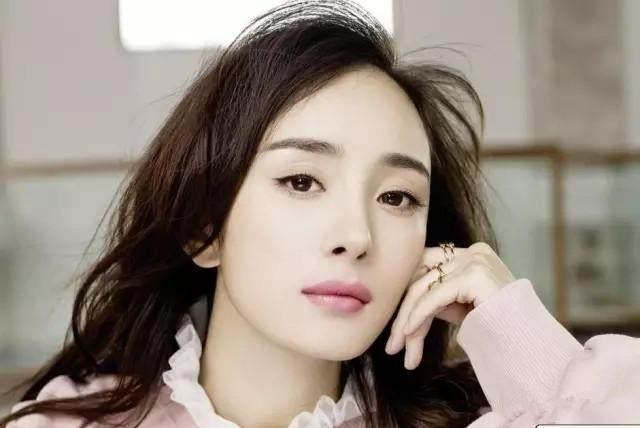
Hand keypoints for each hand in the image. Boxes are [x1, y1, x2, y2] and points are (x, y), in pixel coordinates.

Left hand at [384, 242, 516, 369]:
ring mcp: (475, 260)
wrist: (529, 343)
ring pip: (423, 288)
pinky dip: (417, 317)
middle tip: (391, 346)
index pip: (425, 268)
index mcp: (470, 254)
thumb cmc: (497, 328)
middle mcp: (473, 251)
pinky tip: (408, 335)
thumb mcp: (459, 308)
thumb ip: (435, 298)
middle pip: (421, 277)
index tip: (395, 329)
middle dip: (402, 314)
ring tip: (397, 348)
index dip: (404, 296)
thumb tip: (403, 307)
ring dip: (406, 322)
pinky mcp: (475, 275)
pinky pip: (434, 296)